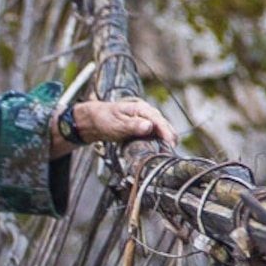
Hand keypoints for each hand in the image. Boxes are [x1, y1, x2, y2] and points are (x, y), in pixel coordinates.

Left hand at [51, 96, 175, 154]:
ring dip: (167, 143)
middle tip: (169, 156)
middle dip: (170, 140)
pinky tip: (160, 153)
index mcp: (142, 109)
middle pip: (166, 127)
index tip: (170, 145)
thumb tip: (149, 127)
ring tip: (167, 157)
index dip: (167, 134)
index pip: (160, 121)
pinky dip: (161, 144)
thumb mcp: (117, 124)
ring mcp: (148, 121)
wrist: (95, 120)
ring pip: (164, 132)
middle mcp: (148, 114)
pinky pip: (158, 137)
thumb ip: (133, 125)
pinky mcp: (146, 129)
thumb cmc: (105, 119)